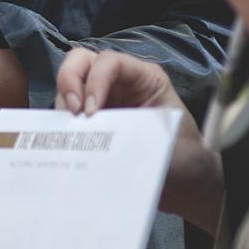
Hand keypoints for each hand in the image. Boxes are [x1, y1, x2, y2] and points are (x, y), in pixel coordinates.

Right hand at [56, 48, 222, 234]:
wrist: (187, 187)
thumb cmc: (185, 158)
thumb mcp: (165, 140)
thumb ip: (134, 133)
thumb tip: (101, 137)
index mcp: (143, 77)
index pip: (110, 62)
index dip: (94, 80)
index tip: (90, 112)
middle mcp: (118, 83)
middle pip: (81, 62)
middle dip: (68, 81)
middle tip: (70, 114)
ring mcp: (103, 102)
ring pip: (69, 87)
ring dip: (63, 107)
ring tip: (69, 136)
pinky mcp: (91, 124)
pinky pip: (68, 116)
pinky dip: (61, 126)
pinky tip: (64, 144)